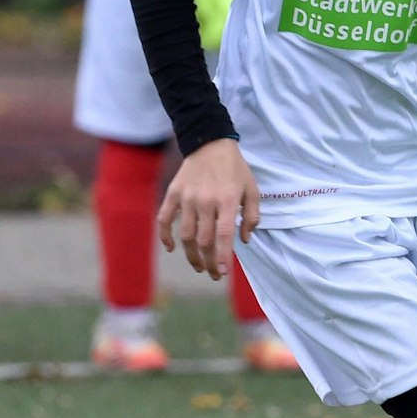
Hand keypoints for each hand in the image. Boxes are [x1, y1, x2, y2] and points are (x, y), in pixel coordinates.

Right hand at [158, 138, 259, 280]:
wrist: (210, 143)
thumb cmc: (235, 169)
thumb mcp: (252, 189)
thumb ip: (252, 216)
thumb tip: (245, 240)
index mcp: (227, 200)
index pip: (223, 235)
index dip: (223, 257)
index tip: (223, 273)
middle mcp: (206, 201)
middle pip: (204, 240)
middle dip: (209, 262)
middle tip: (214, 274)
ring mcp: (187, 197)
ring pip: (186, 235)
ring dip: (191, 255)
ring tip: (199, 266)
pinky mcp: (174, 193)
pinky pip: (165, 218)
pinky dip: (165, 236)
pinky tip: (172, 248)